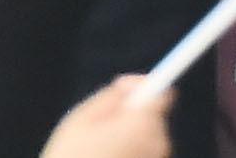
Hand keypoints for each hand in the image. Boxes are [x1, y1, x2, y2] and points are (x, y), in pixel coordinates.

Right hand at [40, 78, 172, 157]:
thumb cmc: (72, 157)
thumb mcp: (81, 119)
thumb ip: (111, 95)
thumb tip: (128, 85)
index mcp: (141, 124)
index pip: (163, 93)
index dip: (146, 86)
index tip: (128, 90)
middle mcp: (156, 143)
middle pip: (153, 115)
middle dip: (133, 114)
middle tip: (102, 125)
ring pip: (148, 136)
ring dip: (130, 135)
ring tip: (101, 148)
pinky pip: (144, 153)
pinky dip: (131, 151)